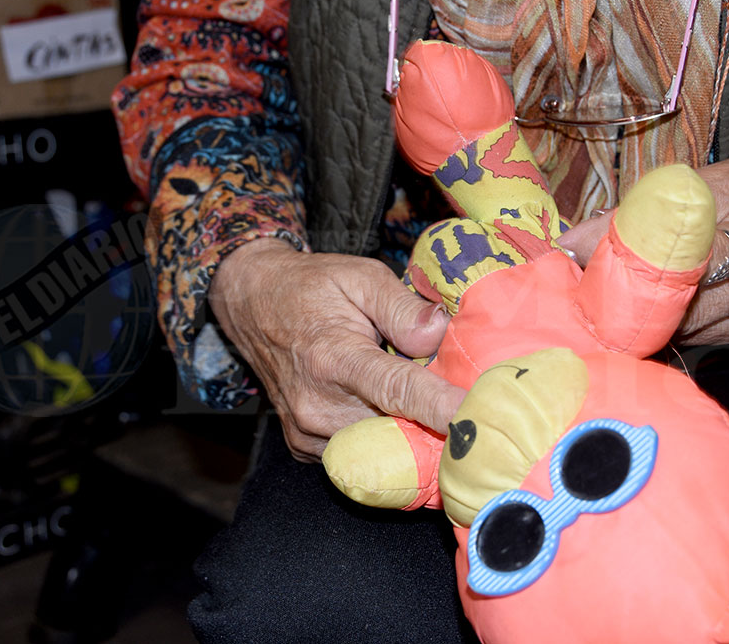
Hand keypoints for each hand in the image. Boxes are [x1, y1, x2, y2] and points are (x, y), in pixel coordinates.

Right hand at [209, 238, 465, 460]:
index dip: (440, 407)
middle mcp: (316, 404)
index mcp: (333, 357)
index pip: (397, 391)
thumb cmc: (313, 287)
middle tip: (455, 393)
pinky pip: (359, 452)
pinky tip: (380, 405)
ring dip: (405, 427)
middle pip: (395, 427)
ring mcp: (307, 431)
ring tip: (411, 393)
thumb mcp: (362, 277)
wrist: (253, 303)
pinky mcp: (303, 447)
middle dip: (431, 418)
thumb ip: (404, 307)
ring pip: (380, 447)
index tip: (474, 420)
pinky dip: (380, 435)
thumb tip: (441, 334)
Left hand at [557, 158, 728, 344]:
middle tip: (579, 291)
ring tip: (598, 304)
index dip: (624, 255)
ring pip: (677, 324)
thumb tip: (575, 240)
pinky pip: (691, 337)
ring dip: (635, 316)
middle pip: (673, 295)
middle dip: (621, 295)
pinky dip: (661, 328)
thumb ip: (645, 206)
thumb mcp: (713, 181)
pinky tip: (638, 317)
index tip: (577, 258)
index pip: (678, 246)